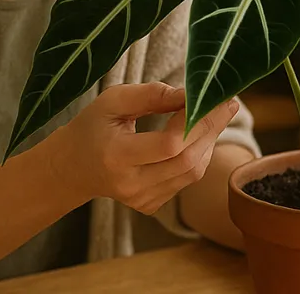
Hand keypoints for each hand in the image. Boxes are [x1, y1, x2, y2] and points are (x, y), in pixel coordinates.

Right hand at [50, 82, 239, 215]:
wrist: (73, 167)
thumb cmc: (92, 127)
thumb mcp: (111, 101)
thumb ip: (150, 95)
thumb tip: (189, 93)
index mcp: (116, 156)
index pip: (169, 144)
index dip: (195, 120)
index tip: (209, 96)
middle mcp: (130, 184)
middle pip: (188, 160)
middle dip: (211, 128)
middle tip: (227, 102)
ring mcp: (142, 200)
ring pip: (192, 172)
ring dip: (208, 141)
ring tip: (213, 115)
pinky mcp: (151, 205)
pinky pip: (186, 180)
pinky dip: (197, 155)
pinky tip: (195, 137)